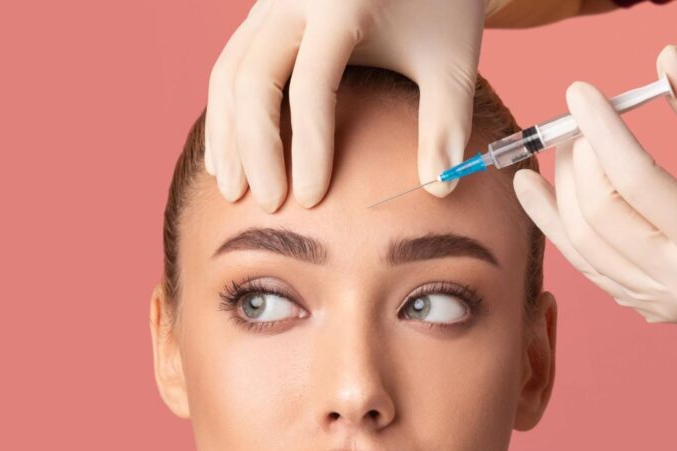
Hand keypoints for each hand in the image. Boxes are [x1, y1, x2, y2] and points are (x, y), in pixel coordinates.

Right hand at [204, 0, 486, 211]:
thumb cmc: (440, 13)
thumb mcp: (451, 63)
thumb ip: (446, 123)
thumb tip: (440, 187)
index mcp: (343, 2)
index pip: (312, 85)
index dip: (308, 148)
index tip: (312, 200)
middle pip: (253, 78)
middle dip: (256, 149)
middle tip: (269, 204)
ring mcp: (270, 2)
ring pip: (229, 72)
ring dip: (227, 136)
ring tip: (235, 192)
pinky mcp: (261, 12)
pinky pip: (229, 65)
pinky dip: (225, 115)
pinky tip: (230, 161)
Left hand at [513, 45, 676, 351]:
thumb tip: (665, 60)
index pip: (637, 180)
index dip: (602, 131)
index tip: (579, 94)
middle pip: (599, 215)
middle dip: (577, 161)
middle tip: (576, 123)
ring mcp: (655, 302)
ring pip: (580, 246)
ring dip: (557, 193)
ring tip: (557, 150)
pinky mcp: (643, 308)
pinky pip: (587, 266)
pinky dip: (562, 226)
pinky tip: (543, 193)